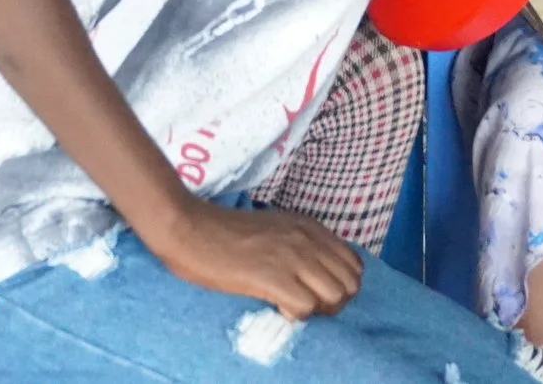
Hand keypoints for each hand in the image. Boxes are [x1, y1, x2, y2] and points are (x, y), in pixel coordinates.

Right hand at [141, 198, 361, 320]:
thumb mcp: (275, 228)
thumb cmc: (224, 232)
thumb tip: (318, 274)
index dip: (339, 284)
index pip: (354, 264)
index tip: (315, 291)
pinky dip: (297, 315)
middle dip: (334, 302)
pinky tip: (277, 306)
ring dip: (319, 309)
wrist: (189, 228)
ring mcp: (291, 256)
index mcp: (309, 227)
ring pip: (336, 296)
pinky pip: (307, 307)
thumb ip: (300, 243)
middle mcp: (307, 239)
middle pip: (351, 283)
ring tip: (292, 306)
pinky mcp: (272, 276)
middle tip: (306, 304)